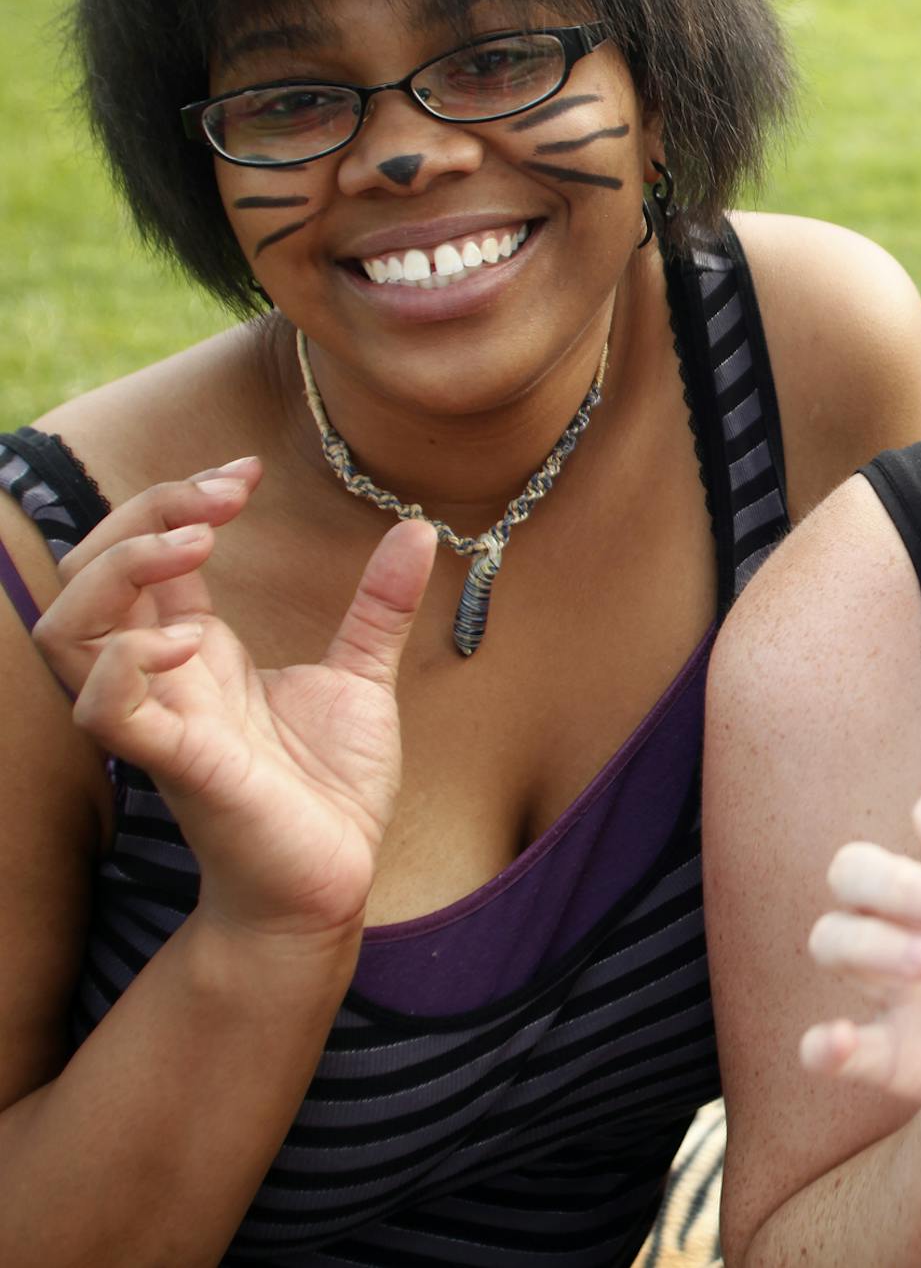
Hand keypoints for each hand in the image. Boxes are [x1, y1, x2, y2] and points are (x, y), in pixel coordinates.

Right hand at [32, 460, 436, 939]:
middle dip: (141, 515)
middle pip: (89, 574)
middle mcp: (164, 678)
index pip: (144, 553)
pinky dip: (125, 665)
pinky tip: (183, 640)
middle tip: (221, 497)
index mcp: (197, 651)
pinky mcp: (181, 766)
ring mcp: (163, 719)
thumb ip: (378, 605)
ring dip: (119, 573)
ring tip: (196, 548)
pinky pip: (106, 713)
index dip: (177, 498)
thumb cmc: (327, 791)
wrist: (332, 882)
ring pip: (67, 633)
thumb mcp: (361, 676)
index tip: (246, 472)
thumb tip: (420, 529)